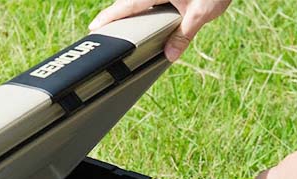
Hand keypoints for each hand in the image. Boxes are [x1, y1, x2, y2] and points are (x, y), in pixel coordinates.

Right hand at [89, 0, 230, 61]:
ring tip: (120, 28)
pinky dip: (145, 9)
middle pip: (130, 3)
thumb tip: (170, 55)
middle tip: (101, 31)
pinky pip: (152, 1)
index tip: (94, 27)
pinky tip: (149, 19)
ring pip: (141, 1)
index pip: (127, 6)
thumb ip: (185, 34)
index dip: (110, 17)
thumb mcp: (202, 13)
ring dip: (130, 12)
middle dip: (116, 16)